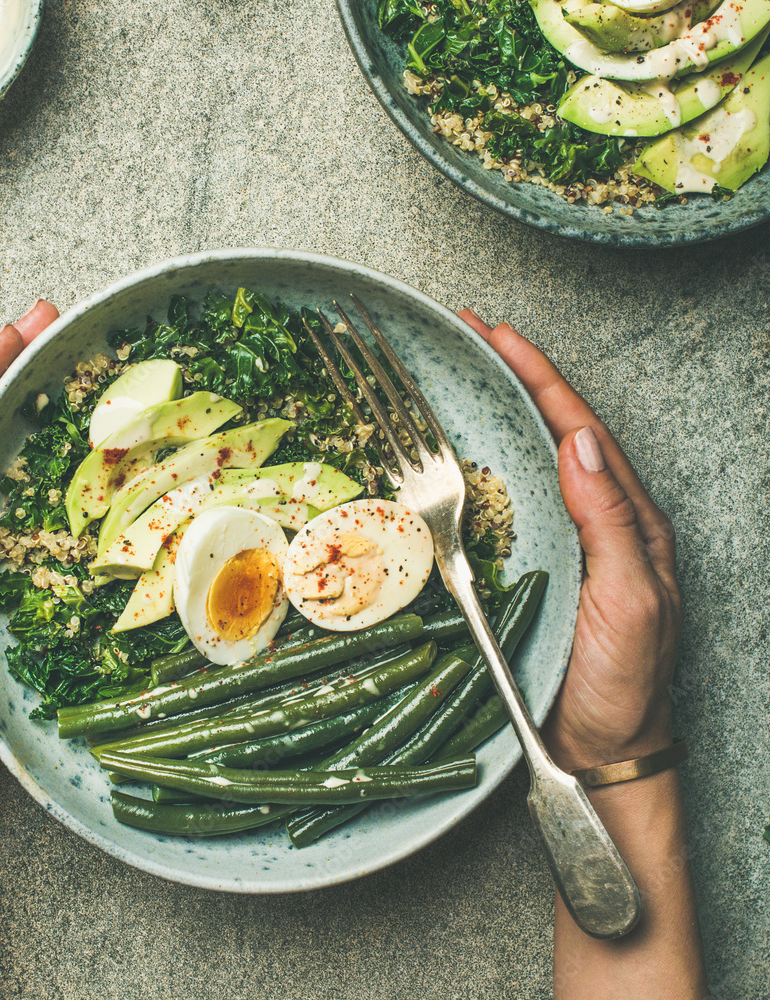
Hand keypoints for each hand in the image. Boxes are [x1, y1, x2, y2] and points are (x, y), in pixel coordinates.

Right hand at [458, 311, 680, 770]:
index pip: (581, 429)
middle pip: (555, 430)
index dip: (541, 378)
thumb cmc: (627, 682)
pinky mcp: (535, 566)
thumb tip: (576, 442)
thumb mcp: (633, 600)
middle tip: (472, 336)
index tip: (500, 335)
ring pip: (530, 461)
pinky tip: (461, 453)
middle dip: (516, 377)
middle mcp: (597, 519)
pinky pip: (509, 504)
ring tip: (462, 376)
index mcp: (630, 519)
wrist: (604, 746)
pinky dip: (485, 466)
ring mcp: (565, 541)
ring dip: (497, 413)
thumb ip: (611, 522)